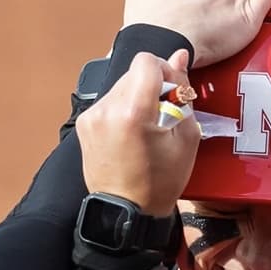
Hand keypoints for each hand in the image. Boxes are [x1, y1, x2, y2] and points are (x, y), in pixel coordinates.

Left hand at [77, 50, 200, 214]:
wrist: (128, 212)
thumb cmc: (160, 182)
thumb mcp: (185, 138)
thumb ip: (183, 93)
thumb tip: (179, 57)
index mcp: (134, 112)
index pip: (146, 61)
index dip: (164, 70)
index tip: (173, 90)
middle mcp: (107, 109)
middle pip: (133, 72)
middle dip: (152, 86)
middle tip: (164, 112)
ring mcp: (93, 116)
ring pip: (120, 85)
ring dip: (137, 97)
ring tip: (147, 127)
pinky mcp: (85, 123)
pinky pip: (108, 102)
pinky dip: (123, 109)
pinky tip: (131, 133)